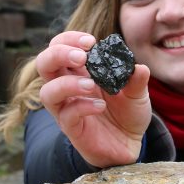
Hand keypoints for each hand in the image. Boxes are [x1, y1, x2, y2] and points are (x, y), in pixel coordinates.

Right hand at [35, 31, 151, 167]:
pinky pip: (66, 115)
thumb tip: (139, 67)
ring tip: (91, 85)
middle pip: (44, 64)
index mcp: (79, 71)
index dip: (69, 39)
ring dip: (67, 83)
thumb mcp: (137, 94)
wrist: (130, 144)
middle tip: (82, 56)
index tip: (90, 42)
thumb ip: (137, 80)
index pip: (60, 46)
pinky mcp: (71, 128)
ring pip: (47, 92)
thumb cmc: (128, 113)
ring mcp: (67, 108)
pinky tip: (101, 106)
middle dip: (58, 54)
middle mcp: (67, 87)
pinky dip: (82, 107)